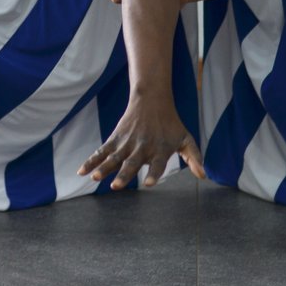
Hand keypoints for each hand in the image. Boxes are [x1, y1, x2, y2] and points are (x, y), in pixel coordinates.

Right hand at [77, 96, 205, 188]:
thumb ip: (194, 158)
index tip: (149, 183)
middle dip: (124, 174)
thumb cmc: (171, 124)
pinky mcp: (115, 139)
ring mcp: (127, 143)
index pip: (158, 164)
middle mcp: (142, 147)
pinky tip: (81, 172)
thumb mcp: (185, 139)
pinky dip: (91, 160)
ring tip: (95, 177)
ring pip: (114, 157)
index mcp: (160, 150)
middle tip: (116, 186)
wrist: (152, 99)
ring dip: (104, 167)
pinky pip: (101, 151)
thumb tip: (204, 176)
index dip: (154, 173)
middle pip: (132, 163)